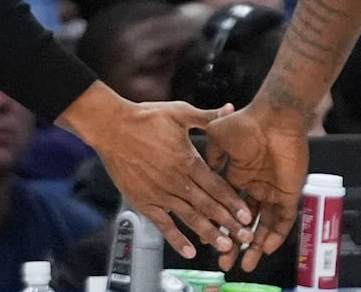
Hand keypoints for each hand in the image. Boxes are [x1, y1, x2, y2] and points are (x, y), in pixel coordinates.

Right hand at [73, 90, 252, 259]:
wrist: (111, 127)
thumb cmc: (145, 117)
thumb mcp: (179, 112)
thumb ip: (207, 116)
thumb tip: (230, 109)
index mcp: (187, 160)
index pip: (216, 186)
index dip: (233, 202)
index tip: (248, 216)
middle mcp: (176, 180)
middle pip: (208, 206)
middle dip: (229, 223)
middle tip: (246, 238)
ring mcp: (159, 193)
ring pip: (189, 218)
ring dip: (209, 233)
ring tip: (226, 247)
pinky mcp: (143, 201)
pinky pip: (163, 224)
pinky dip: (176, 239)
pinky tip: (190, 251)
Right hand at [204, 105, 308, 272]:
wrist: (274, 117)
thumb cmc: (246, 122)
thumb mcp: (218, 135)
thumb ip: (211, 153)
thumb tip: (203, 168)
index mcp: (238, 174)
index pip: (227, 205)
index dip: (218, 222)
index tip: (207, 238)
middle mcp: (255, 186)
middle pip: (243, 221)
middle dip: (233, 241)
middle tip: (224, 261)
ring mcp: (272, 191)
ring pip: (264, 226)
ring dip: (254, 245)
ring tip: (244, 263)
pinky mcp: (288, 193)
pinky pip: (284, 220)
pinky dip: (276, 235)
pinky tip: (265, 248)